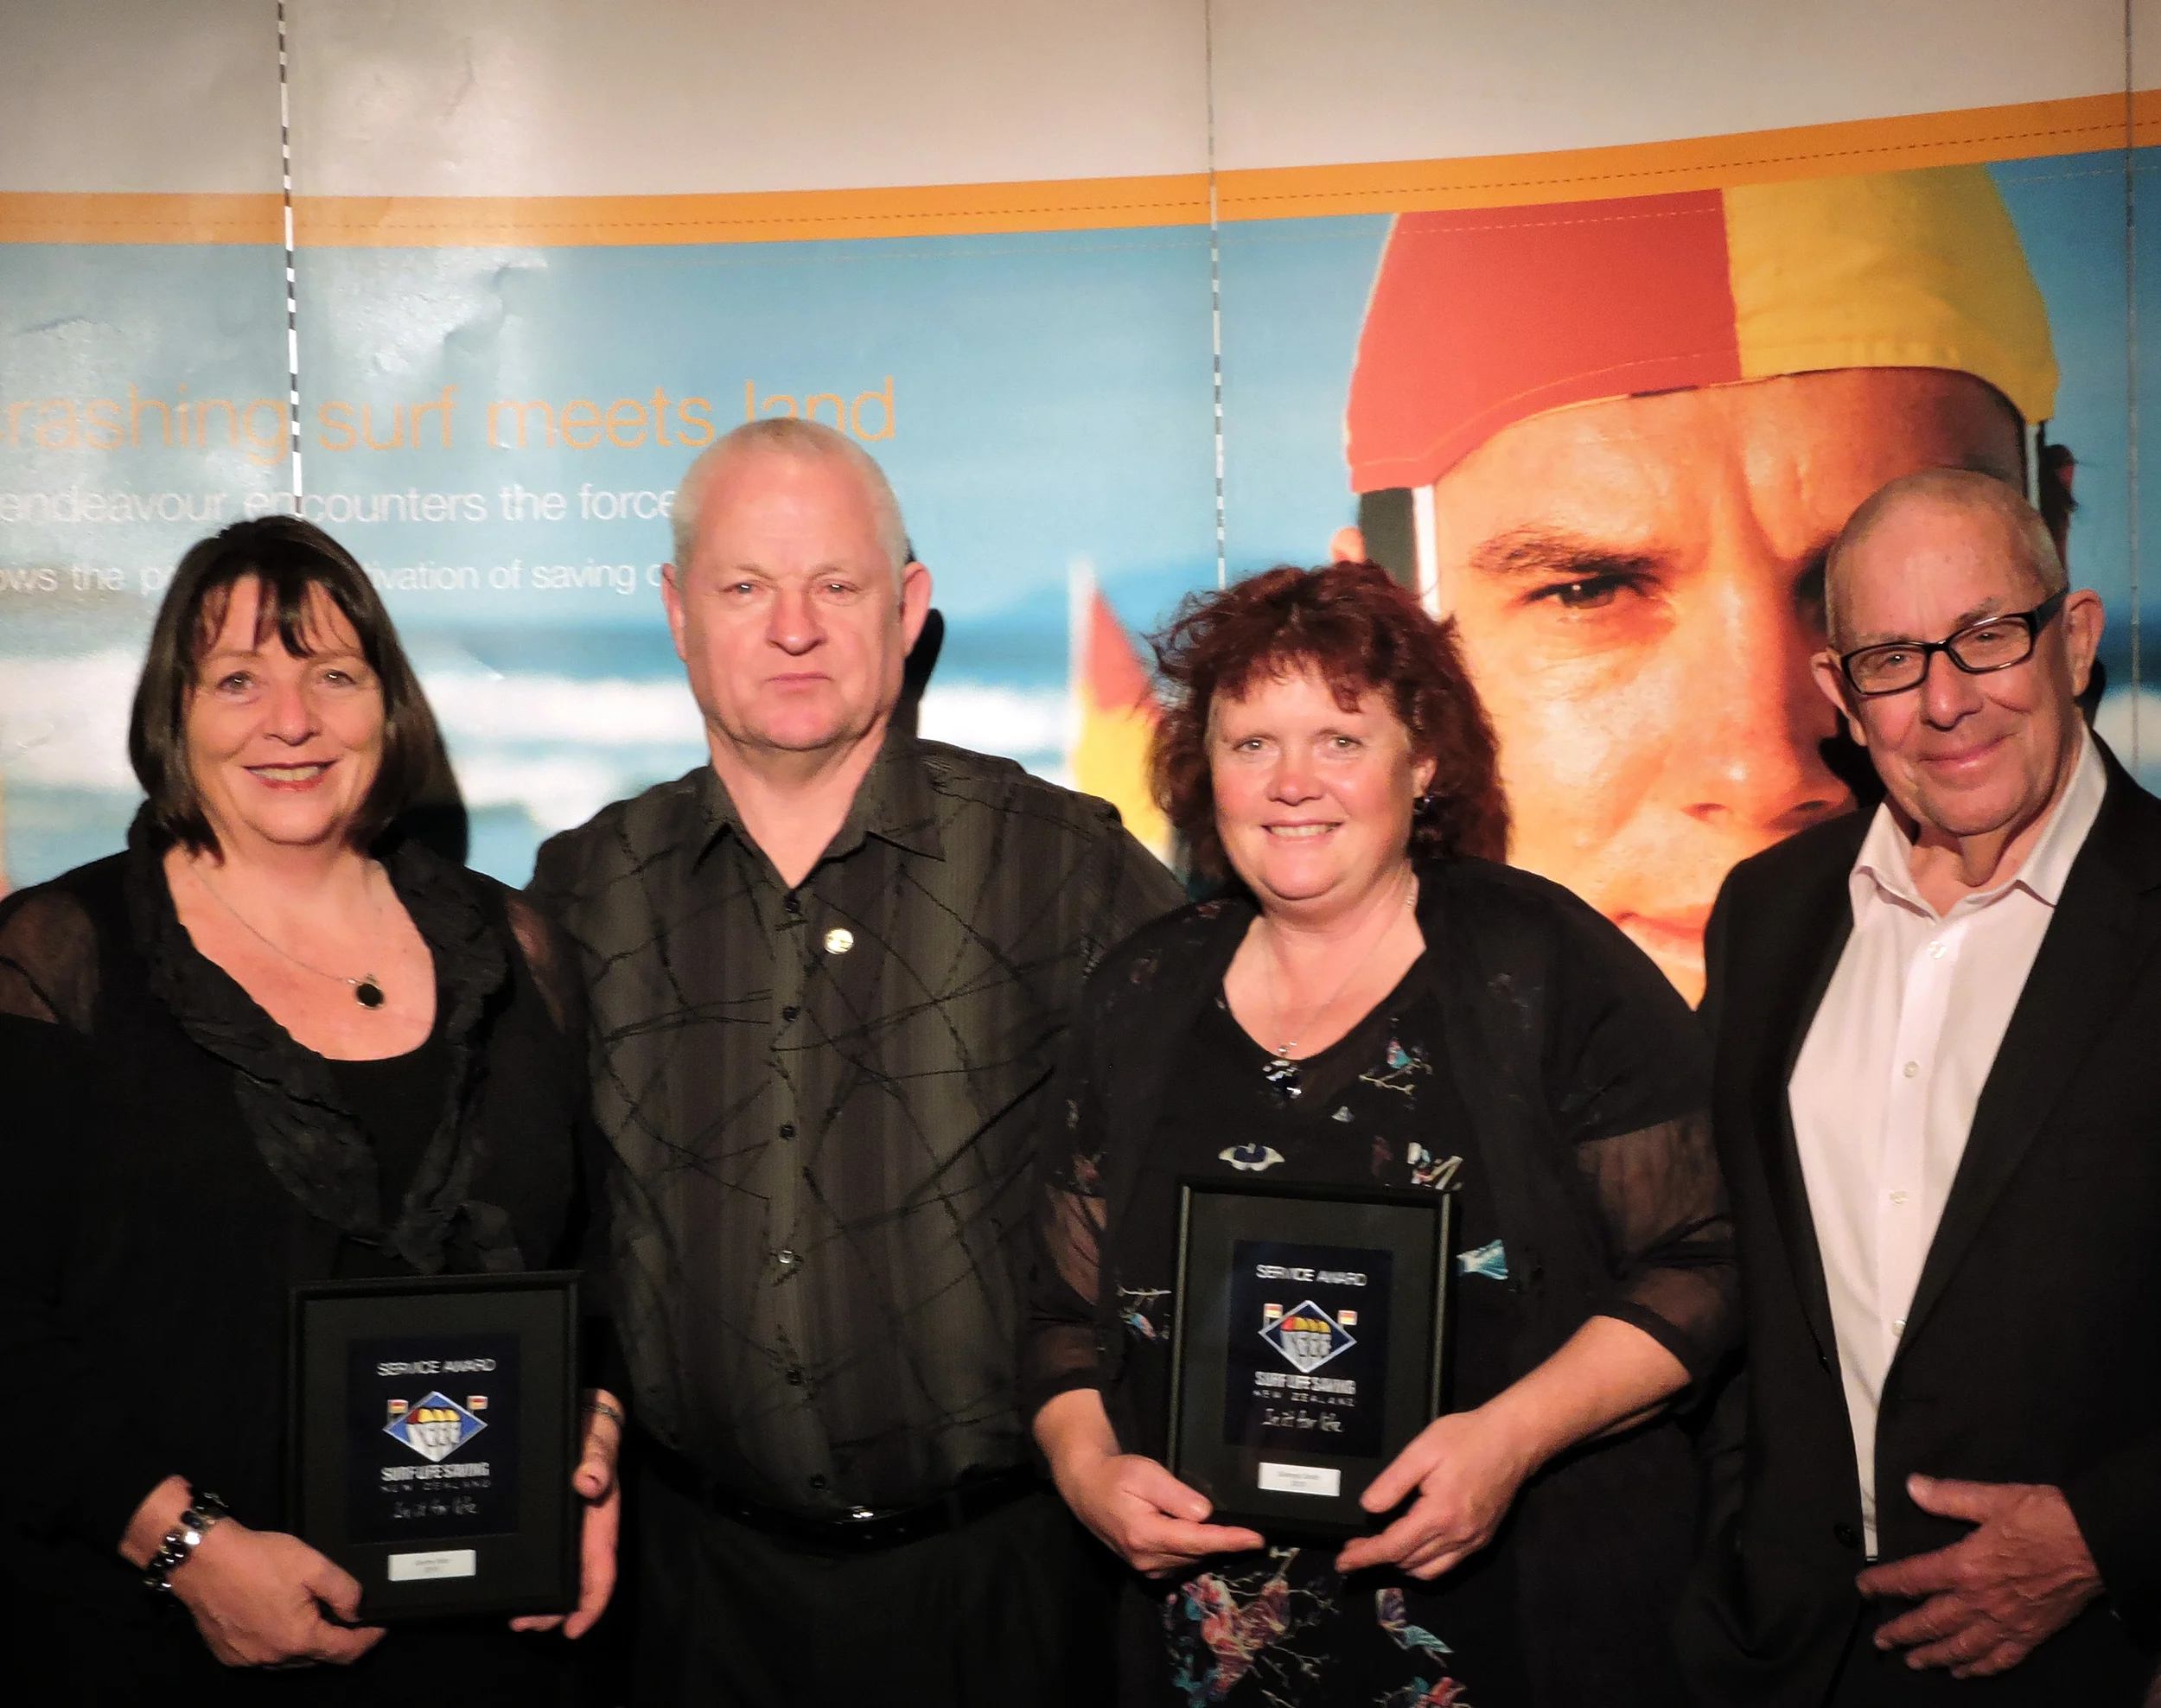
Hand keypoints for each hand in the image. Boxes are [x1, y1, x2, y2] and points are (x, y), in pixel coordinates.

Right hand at [169, 1520, 384, 1666]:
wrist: (204, 1560)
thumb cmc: (258, 1560)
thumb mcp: (313, 1565)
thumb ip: (344, 1591)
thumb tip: (359, 1610)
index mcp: (299, 1638)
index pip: (345, 1651)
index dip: (368, 1639)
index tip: (380, 1627)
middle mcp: (274, 1658)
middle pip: (318, 1657)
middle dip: (337, 1639)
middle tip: (347, 1616)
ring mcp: (249, 1659)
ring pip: (290, 1659)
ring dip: (307, 1642)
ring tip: (314, 1615)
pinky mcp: (229, 1654)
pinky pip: (264, 1655)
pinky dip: (279, 1643)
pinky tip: (278, 1619)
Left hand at [512, 1388, 623, 1638]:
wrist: (583, 1407)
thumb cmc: (593, 1423)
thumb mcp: (598, 1436)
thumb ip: (598, 1456)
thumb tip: (589, 1483)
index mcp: (600, 1518)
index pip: (602, 1568)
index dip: (591, 1603)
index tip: (572, 1629)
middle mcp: (584, 1529)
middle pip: (576, 1580)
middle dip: (556, 1609)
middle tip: (523, 1624)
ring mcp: (566, 1526)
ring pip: (559, 1572)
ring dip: (542, 1598)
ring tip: (515, 1616)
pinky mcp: (549, 1519)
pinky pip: (543, 1553)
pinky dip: (530, 1573)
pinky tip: (512, 1583)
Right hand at [1055, 1448, 1263, 1576]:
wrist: (1086, 1488)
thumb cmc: (1116, 1476)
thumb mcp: (1146, 1474)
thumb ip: (1176, 1496)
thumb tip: (1205, 1514)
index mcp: (1147, 1535)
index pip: (1198, 1541)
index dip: (1230, 1541)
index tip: (1257, 1539)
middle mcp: (1147, 1558)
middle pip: (1197, 1554)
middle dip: (1224, 1543)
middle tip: (1249, 1529)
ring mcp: (1144, 1566)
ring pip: (1189, 1560)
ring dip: (1209, 1548)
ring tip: (1231, 1533)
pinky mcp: (1145, 1567)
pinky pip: (1179, 1563)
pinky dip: (1194, 1551)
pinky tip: (1202, 1537)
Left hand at [1335, 1406, 1534, 1578]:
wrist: (1515, 1439)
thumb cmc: (1466, 1438)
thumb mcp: (1422, 1451)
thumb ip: (1393, 1483)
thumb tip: (1368, 1509)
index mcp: (1439, 1515)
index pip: (1393, 1547)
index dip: (1365, 1556)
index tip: (1342, 1561)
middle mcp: (1457, 1537)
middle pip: (1408, 1564)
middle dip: (1378, 1559)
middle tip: (1355, 1546)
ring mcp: (1472, 1541)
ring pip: (1428, 1571)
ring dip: (1401, 1564)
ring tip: (1381, 1548)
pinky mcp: (1482, 1539)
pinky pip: (1448, 1564)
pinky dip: (1425, 1563)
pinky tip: (1414, 1546)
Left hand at [1857, 1475, 2101, 1677]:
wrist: (2096, 1543)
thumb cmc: (2043, 1517)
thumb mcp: (1993, 1498)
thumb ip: (1949, 1496)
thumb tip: (1911, 1486)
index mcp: (1963, 1566)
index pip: (1911, 1578)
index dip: (1882, 1584)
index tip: (1862, 1588)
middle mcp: (1979, 1601)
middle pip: (1931, 1622)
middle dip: (1902, 1633)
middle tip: (1881, 1641)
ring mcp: (2005, 1622)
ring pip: (1961, 1647)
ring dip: (1934, 1656)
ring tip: (1914, 1662)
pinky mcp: (2030, 1635)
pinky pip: (1999, 1659)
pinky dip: (1979, 1668)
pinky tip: (1966, 1672)